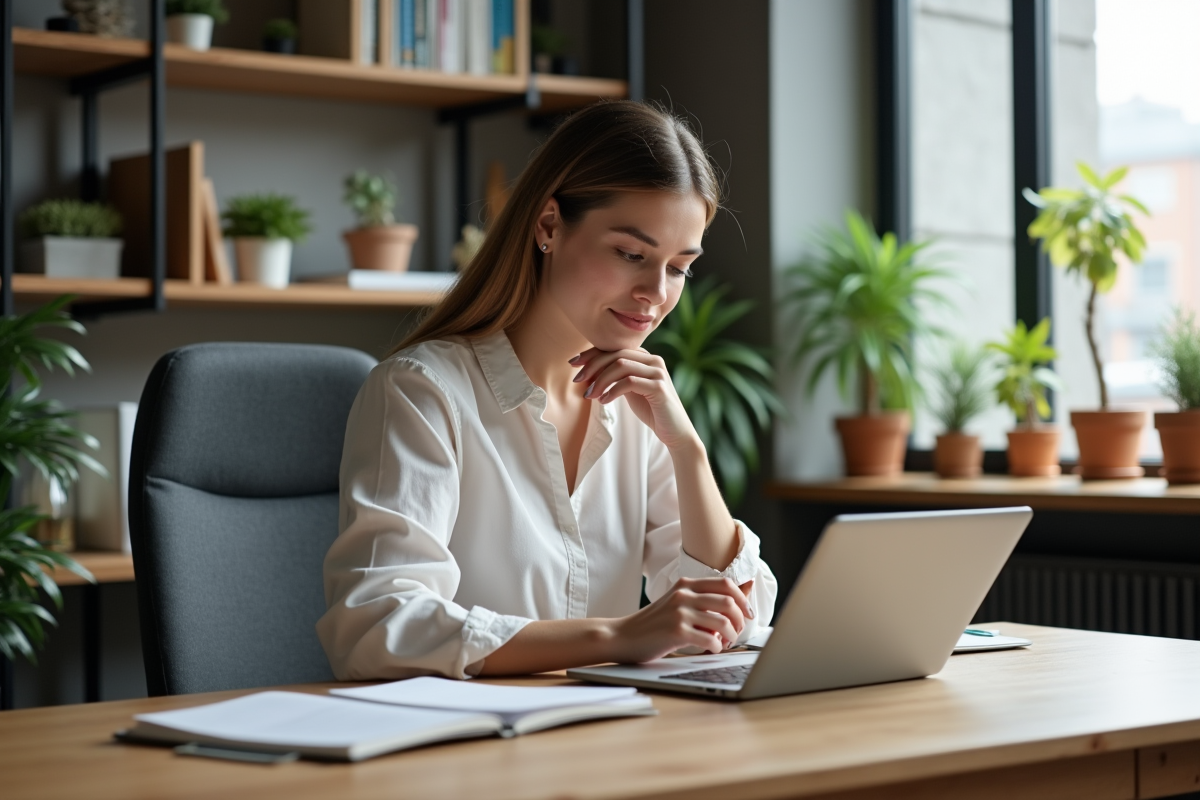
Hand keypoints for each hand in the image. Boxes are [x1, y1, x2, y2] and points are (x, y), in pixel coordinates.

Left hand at [569, 347, 696, 450]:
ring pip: (621, 365)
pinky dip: (612, 390)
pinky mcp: (660, 387)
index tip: (573, 363)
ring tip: (588, 394)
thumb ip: (617, 377)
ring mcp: (658, 372)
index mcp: (646, 358)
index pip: (615, 348)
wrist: (675, 432)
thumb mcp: (631, 389)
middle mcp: (654, 360)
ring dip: (600, 380)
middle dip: (592, 365)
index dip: (592, 354)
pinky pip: (629, 382)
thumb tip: (589, 371)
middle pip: (616, 354)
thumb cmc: (651, 410)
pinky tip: (603, 400)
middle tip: (577, 380)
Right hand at [607, 577, 753, 662]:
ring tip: (724, 643)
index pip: (726, 583)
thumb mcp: (679, 603)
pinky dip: (716, 647)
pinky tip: (710, 649)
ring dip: (731, 636)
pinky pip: (710, 639)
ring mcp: (679, 612)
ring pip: (723, 621)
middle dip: (740, 620)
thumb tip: (746, 589)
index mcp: (686, 584)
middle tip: (736, 632)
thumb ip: (706, 599)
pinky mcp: (676, 631)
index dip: (743, 599)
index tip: (748, 614)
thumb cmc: (654, 623)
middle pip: (729, 602)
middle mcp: (684, 594)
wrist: (623, 636)